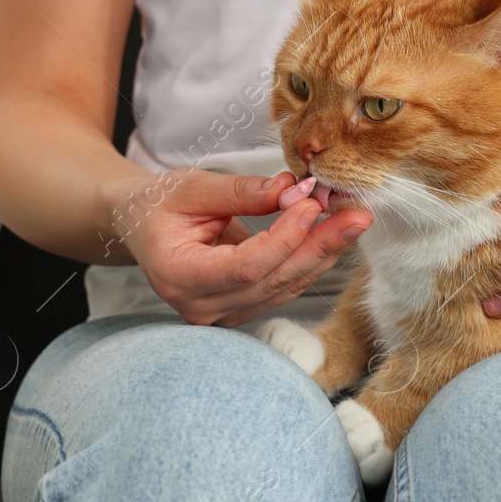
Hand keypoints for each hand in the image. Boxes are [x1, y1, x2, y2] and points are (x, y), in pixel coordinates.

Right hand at [106, 168, 372, 327]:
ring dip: (325, 252)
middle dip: (320, 245)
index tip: (309, 204)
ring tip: (354, 219)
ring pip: (287, 286)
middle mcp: (201, 305)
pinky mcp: (243, 307)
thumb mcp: (193, 188)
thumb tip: (290, 188)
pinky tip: (335, 234)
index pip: (244, 267)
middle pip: (273, 280)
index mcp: (178, 276)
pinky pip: (286, 286)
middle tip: (357, 215)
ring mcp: (223, 313)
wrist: (143, 226)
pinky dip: (313, 258)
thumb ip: (242, 191)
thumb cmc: (160, 205)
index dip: (283, 238)